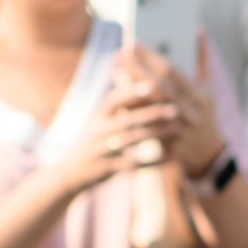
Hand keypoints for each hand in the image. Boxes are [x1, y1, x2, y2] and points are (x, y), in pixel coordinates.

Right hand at [58, 82, 182, 193]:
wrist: (71, 171)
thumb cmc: (94, 139)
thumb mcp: (100, 120)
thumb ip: (119, 104)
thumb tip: (136, 76)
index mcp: (97, 115)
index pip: (112, 100)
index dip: (130, 92)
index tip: (152, 85)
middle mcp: (97, 131)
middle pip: (126, 120)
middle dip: (151, 114)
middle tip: (174, 109)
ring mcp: (101, 150)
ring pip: (131, 141)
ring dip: (156, 135)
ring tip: (177, 129)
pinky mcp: (107, 169)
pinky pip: (133, 165)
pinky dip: (152, 161)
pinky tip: (171, 156)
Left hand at [116, 39, 226, 181]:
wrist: (208, 154)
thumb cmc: (203, 113)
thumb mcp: (207, 88)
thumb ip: (202, 59)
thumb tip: (199, 29)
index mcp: (200, 95)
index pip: (172, 71)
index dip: (151, 57)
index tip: (133, 43)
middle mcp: (191, 112)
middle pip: (158, 87)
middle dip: (136, 69)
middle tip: (118, 54)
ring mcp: (182, 131)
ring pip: (151, 110)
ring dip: (130, 94)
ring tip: (115, 75)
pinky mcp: (171, 146)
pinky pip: (148, 133)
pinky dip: (133, 122)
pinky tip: (117, 110)